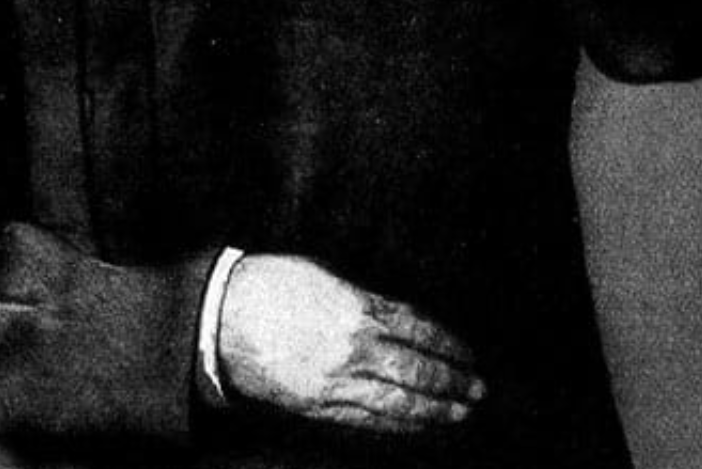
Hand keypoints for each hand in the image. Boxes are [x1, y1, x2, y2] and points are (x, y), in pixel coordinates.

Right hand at [218, 254, 485, 434]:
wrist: (223, 320)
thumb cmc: (270, 285)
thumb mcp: (324, 275)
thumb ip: (363, 297)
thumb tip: (397, 315)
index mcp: (357, 309)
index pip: (418, 329)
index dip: (448, 344)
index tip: (469, 352)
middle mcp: (353, 349)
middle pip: (417, 370)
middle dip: (452, 381)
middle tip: (479, 389)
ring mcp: (337, 383)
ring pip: (398, 402)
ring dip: (434, 409)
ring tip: (460, 412)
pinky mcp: (319, 407)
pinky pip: (368, 419)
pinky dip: (398, 423)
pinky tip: (417, 425)